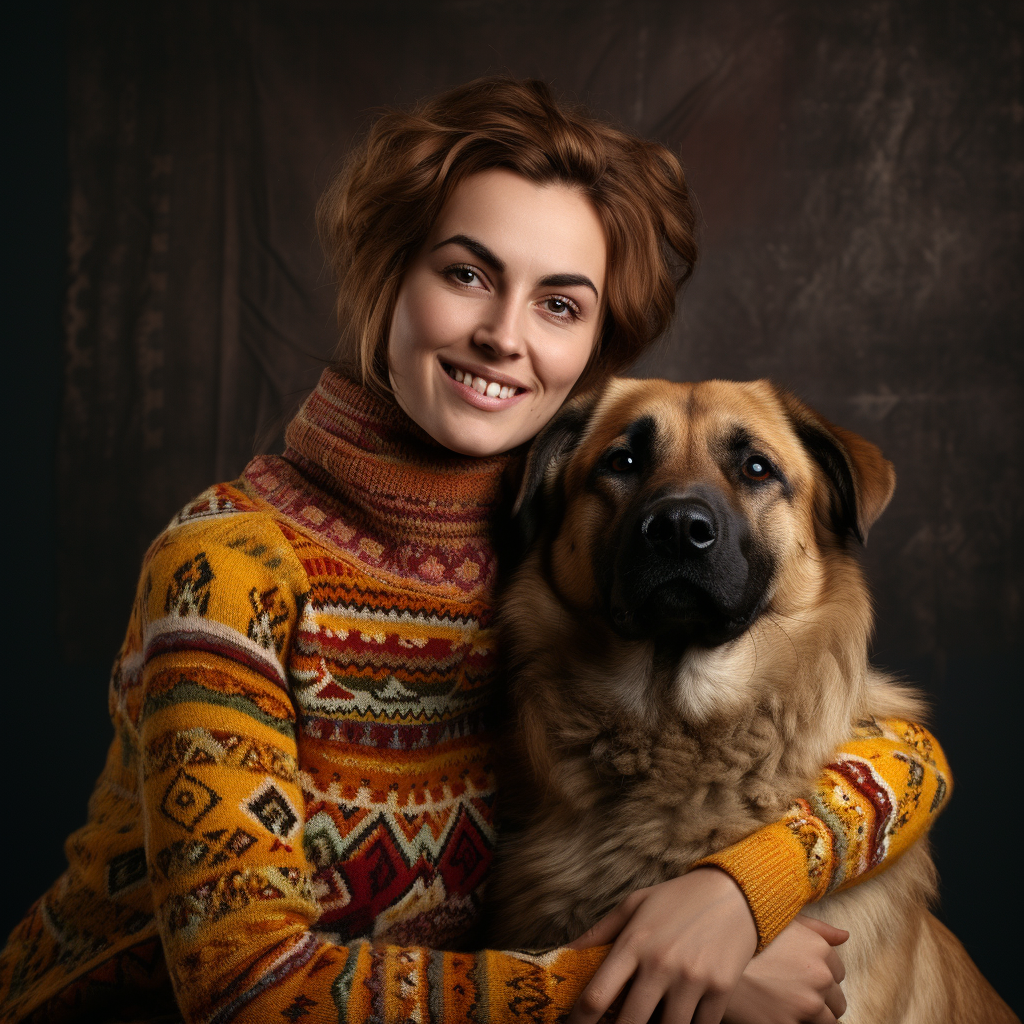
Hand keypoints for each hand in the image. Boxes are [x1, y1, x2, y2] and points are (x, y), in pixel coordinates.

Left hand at [566, 867, 758, 1023]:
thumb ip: (599, 933)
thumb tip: (565, 954)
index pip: (597, 996)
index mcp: (634, 942)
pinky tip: (676, 1021)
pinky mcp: (720, 990)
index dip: (579, 1022)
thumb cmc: (676, 899)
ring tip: (647, 1021)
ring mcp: (692, 979)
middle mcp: (661, 963)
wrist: (734, 892)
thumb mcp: (634, 905)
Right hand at [723, 915, 847, 1023]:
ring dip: (812, 1017)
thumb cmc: (743, 935)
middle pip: (837, 1001)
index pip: (837, 973)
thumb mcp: (780, 922)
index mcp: (820, 950)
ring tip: (785, 1005)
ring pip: (828, 1022)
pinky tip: (775, 1013)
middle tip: (792, 994)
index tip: (800, 976)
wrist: (708, 957)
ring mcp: (806, 1006)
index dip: (819, 976)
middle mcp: (819, 978)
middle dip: (820, 999)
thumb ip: (817, 930)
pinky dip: (795, 1022)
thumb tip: (844, 936)